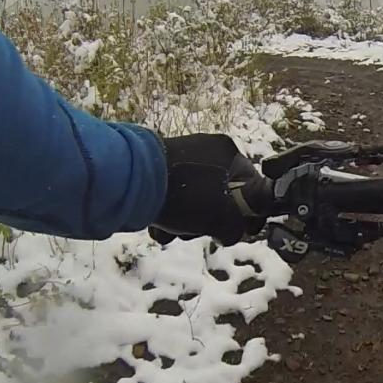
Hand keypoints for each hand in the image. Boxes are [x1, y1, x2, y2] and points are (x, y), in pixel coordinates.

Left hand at [150, 134, 267, 245]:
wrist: (129, 179)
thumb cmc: (184, 194)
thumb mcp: (221, 216)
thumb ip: (237, 227)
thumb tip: (234, 233)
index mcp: (229, 152)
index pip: (253, 187)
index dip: (249, 214)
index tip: (238, 232)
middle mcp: (208, 149)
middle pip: (222, 196)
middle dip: (209, 221)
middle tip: (198, 231)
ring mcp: (181, 156)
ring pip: (195, 199)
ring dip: (186, 222)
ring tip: (172, 231)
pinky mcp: (157, 167)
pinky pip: (173, 195)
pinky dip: (169, 213)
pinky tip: (157, 225)